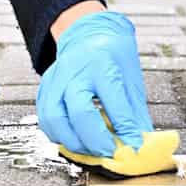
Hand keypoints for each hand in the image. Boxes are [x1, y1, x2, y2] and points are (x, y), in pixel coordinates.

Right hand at [37, 10, 153, 155]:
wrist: (88, 33)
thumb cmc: (112, 54)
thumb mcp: (131, 77)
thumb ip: (134, 113)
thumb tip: (139, 144)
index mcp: (102, 63)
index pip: (114, 103)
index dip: (125, 130)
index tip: (134, 147)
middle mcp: (75, 70)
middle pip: (79, 113)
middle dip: (95, 141)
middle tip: (109, 152)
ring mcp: (56, 79)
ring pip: (55, 119)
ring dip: (74, 142)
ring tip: (91, 149)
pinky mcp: (45, 88)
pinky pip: (45, 119)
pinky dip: (59, 135)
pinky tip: (74, 138)